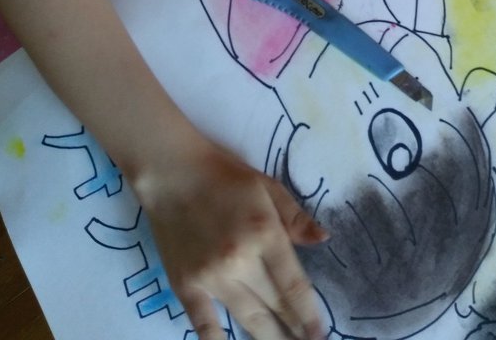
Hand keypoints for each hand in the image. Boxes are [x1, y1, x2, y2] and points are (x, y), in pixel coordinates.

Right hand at [135, 139, 327, 339]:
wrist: (172, 173)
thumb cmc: (224, 175)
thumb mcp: (268, 186)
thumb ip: (295, 217)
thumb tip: (324, 239)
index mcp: (265, 233)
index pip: (294, 285)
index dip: (310, 315)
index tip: (321, 334)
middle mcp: (241, 260)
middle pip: (274, 305)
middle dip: (293, 328)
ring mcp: (212, 276)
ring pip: (247, 318)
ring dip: (268, 336)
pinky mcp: (186, 285)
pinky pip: (204, 323)